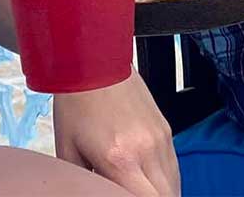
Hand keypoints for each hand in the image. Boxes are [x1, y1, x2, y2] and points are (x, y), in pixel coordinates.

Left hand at [53, 71, 179, 196]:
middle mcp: (146, 150)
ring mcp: (159, 137)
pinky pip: (173, 164)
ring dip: (162, 193)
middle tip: (136, 195)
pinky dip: (166, 178)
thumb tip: (92, 189)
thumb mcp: (68, 150)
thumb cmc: (77, 100)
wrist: (94, 60)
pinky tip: (151, 181)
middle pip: (166, 196)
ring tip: (144, 192)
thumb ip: (82, 181)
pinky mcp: (164, 127)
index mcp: (120, 160)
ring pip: (174, 183)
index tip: (126, 196)